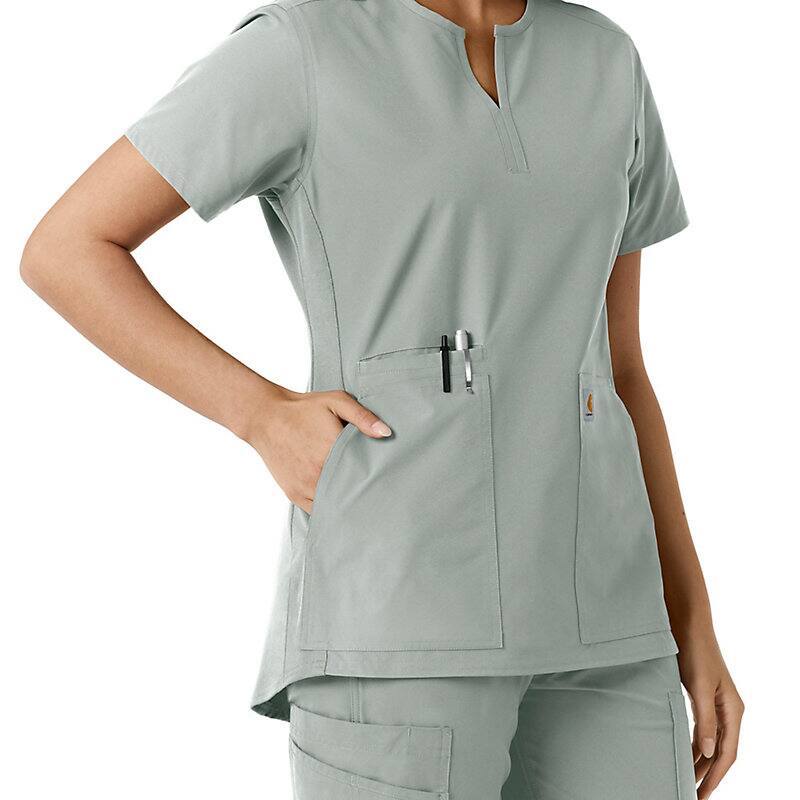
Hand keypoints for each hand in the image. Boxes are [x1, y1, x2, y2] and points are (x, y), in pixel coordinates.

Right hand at [244, 384, 390, 512]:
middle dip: (363, 493)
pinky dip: (329, 508)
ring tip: (362, 501)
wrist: (266, 418)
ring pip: (334, 505)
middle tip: (379, 494)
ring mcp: (305, 486)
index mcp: (332, 450)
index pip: (363, 474)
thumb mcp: (336, 402)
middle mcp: (318, 472)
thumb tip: (386, 433)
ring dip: (346, 503)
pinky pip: (317, 510)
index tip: (386, 480)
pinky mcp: (294, 494)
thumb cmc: (303, 409)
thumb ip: (363, 417)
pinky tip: (340, 503)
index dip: (376, 478)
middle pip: (350, 492)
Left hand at [677, 626, 743, 798]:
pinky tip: (684, 753)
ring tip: (687, 781)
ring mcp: (716, 704)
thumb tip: (706, 753)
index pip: (727, 753)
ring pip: (710, 742)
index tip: (703, 795)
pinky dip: (694, 744)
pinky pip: (702, 729)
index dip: (715, 776)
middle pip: (720, 751)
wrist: (687, 623)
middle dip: (707, 775)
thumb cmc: (695, 651)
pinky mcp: (702, 697)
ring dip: (700, 761)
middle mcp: (728, 710)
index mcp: (733, 710)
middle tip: (692, 795)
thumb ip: (704, 719)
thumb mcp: (699, 686)